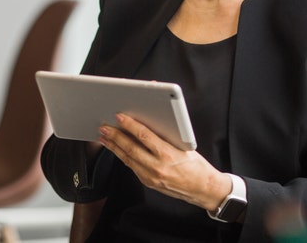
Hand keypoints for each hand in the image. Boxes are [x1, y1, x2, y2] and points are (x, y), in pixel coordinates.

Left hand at [98, 113, 231, 210]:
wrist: (203, 189)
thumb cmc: (196, 165)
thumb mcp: (184, 146)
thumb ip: (166, 136)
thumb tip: (148, 121)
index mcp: (168, 155)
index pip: (144, 136)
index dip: (130, 125)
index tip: (120, 116)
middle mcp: (157, 167)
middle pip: (131, 149)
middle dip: (115, 136)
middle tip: (104, 126)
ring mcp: (151, 177)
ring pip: (127, 159)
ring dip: (114, 147)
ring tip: (104, 137)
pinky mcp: (149, 182)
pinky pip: (132, 167)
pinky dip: (122, 156)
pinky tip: (116, 149)